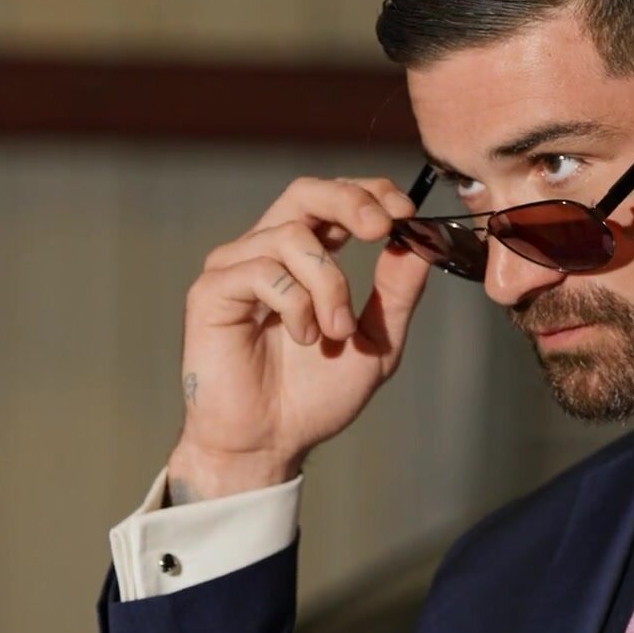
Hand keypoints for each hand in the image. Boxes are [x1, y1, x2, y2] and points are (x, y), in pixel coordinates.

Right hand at [169, 177, 432, 500]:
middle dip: (349, 202)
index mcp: (305, 256)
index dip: (369, 192)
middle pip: (304, 191)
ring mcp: (235, 268)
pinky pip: (263, 271)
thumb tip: (422, 242)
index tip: (404, 213)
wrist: (270, 441)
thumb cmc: (314, 396)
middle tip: (380, 229)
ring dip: (329, 283)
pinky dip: (296, 304)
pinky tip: (304, 338)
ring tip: (336, 332)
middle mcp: (266, 252)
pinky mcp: (211, 291)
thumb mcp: (376, 342)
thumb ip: (396, 293)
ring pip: (291, 236)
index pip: (333, 197)